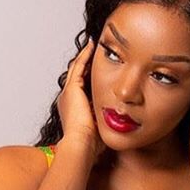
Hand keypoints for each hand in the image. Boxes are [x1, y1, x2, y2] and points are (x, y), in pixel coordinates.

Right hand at [57, 37, 101, 164]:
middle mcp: (67, 99)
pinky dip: (85, 55)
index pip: (82, 88)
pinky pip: (79, 66)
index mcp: (73, 109)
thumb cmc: (92, 144)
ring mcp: (68, 93)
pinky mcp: (72, 88)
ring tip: (95, 44)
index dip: (91, 77)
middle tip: (97, 50)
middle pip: (77, 75)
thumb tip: (122, 121)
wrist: (81, 145)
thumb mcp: (102, 129)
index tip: (103, 69)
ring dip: (86, 56)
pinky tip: (93, 46)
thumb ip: (108, 121)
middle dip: (87, 64)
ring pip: (77, 68)